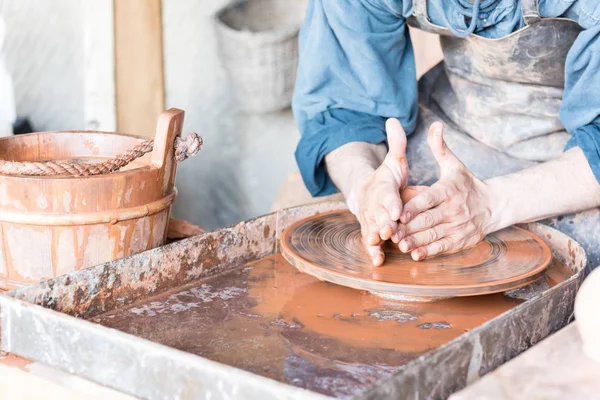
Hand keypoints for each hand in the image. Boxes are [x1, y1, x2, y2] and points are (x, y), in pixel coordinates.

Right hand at [347, 118, 408, 265]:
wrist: (365, 194)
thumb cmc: (386, 178)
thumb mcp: (394, 160)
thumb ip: (397, 144)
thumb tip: (393, 119)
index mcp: (381, 187)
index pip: (386, 195)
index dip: (390, 202)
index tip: (396, 210)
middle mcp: (373, 205)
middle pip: (377, 215)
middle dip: (383, 222)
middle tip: (389, 230)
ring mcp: (369, 220)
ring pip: (371, 229)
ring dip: (376, 238)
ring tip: (380, 245)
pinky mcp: (370, 232)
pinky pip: (370, 242)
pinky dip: (373, 251)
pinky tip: (378, 261)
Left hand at [398, 122, 496, 260]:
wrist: (494, 206)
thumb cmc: (467, 184)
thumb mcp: (454, 164)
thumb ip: (440, 147)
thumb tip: (436, 125)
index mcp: (449, 190)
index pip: (429, 199)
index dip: (414, 207)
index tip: (398, 213)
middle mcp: (454, 209)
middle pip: (428, 220)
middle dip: (409, 227)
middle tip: (391, 232)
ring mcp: (458, 227)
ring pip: (433, 235)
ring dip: (416, 241)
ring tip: (399, 244)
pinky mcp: (460, 241)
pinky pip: (442, 247)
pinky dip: (428, 252)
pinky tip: (415, 254)